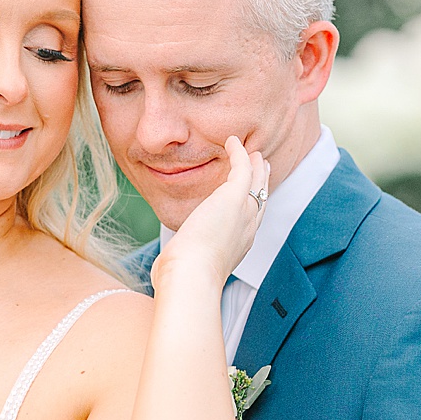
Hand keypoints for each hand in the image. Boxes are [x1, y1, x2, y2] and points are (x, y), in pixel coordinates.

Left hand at [154, 135, 269, 293]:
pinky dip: (239, 153)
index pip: (249, 221)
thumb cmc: (182, 278)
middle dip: (261, 182)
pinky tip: (232, 141)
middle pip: (261, 199)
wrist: (191, 274)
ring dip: (254, 165)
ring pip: (256, 181)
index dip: (251, 206)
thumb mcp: (182, 268)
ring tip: (252, 152)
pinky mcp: (233, 198)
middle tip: (261, 165)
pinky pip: (243, 167)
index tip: (250, 196)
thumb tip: (159, 271)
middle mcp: (247, 229)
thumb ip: (175, 264)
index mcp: (238, 247)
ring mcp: (244, 212)